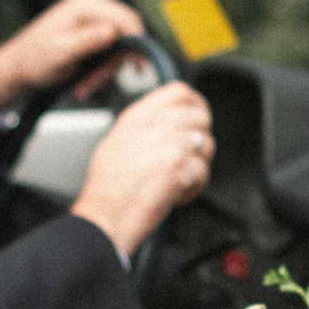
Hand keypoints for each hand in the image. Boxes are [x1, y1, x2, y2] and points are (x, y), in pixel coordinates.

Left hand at [0, 0, 144, 110]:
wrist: (20, 67)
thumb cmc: (33, 59)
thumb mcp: (59, 53)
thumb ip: (85, 41)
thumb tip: (110, 32)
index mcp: (84, 5)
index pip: (125, 18)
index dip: (136, 42)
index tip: (139, 65)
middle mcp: (92, 8)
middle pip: (126, 34)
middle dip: (113, 63)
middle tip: (95, 83)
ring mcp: (94, 21)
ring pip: (120, 48)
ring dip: (105, 72)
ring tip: (85, 86)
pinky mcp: (94, 35)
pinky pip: (111, 53)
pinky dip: (101, 71)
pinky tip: (86, 81)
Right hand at [69, 82, 213, 257]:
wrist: (103, 217)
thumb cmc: (106, 189)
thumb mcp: (117, 142)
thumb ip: (145, 127)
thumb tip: (170, 125)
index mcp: (138, 116)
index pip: (179, 91)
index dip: (196, 104)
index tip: (198, 118)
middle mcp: (154, 125)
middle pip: (200, 116)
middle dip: (201, 140)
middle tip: (188, 158)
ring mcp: (168, 144)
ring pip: (206, 144)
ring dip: (198, 165)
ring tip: (180, 180)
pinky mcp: (179, 167)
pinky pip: (203, 172)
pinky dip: (194, 188)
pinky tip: (176, 195)